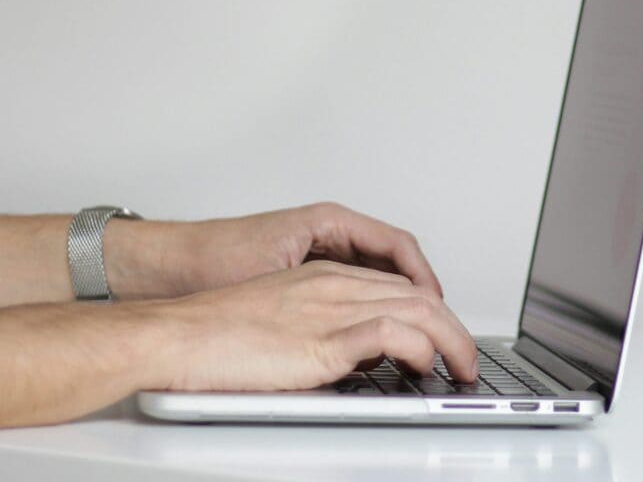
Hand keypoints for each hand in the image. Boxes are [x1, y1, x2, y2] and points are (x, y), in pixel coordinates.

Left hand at [107, 202, 443, 300]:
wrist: (164, 267)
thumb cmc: (211, 259)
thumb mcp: (279, 276)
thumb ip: (327, 292)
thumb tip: (371, 313)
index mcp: (328, 221)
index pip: (396, 244)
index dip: (423, 276)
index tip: (436, 303)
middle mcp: (328, 231)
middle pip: (392, 258)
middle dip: (417, 290)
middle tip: (434, 322)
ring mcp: (318, 250)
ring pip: (375, 274)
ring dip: (395, 298)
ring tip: (411, 328)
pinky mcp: (305, 270)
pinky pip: (353, 285)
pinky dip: (370, 305)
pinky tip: (372, 329)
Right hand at [146, 261, 478, 391]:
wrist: (176, 334)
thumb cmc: (213, 333)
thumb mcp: (281, 322)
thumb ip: (321, 330)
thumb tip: (354, 359)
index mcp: (323, 276)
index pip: (397, 284)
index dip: (431, 310)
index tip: (445, 334)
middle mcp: (334, 284)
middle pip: (418, 294)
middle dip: (454, 326)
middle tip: (466, 357)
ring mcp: (330, 308)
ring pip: (418, 309)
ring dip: (451, 340)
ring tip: (461, 367)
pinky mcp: (322, 339)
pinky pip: (392, 334)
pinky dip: (421, 348)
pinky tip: (426, 365)